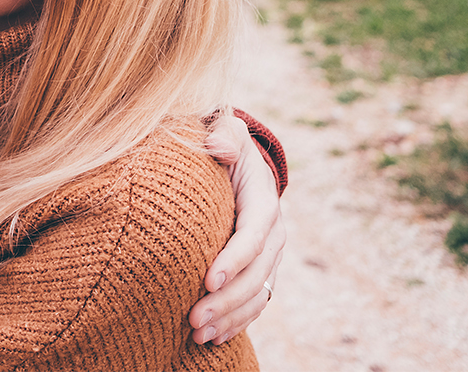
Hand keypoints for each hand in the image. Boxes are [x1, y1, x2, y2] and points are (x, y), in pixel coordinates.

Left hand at [190, 115, 284, 343]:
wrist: (236, 163)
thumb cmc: (223, 142)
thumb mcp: (226, 129)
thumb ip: (224, 133)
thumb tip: (218, 146)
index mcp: (264, 201)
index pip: (254, 235)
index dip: (234, 260)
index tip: (207, 280)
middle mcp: (273, 234)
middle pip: (255, 275)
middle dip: (226, 300)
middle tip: (194, 319)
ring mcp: (269, 257)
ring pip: (256, 295)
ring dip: (230, 318)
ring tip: (198, 336)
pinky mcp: (259, 272)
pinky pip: (253, 303)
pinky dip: (236, 323)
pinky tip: (212, 339)